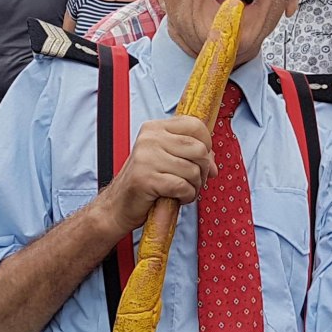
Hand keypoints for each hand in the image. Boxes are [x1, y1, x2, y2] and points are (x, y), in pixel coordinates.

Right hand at [102, 116, 212, 233]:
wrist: (117, 206)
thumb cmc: (146, 183)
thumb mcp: (168, 160)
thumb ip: (191, 155)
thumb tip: (213, 165)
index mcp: (155, 128)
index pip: (195, 125)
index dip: (207, 144)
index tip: (201, 160)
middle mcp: (149, 139)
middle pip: (199, 149)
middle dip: (204, 170)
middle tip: (194, 181)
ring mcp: (146, 158)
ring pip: (193, 170)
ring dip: (195, 186)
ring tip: (183, 191)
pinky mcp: (145, 179)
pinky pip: (182, 186)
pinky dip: (186, 196)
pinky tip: (177, 198)